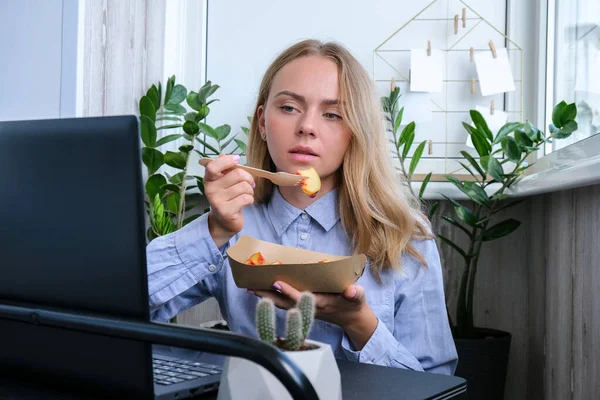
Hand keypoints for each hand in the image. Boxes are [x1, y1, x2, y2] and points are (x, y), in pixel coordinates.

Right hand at [203, 154, 254, 246]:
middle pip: (237, 174)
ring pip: (244, 186)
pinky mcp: (226, 211)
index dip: (227, 161)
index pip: (213, 166)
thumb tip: (223, 155)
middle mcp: (210, 189)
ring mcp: (217, 201)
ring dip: (250, 190)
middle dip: (249, 178)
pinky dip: (250, 199)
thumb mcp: (223, 181)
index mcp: (209, 179)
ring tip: (246, 194)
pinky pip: (246, 198)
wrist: (224, 221)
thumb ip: (224, 168)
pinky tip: (245, 202)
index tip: (237, 159)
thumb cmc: (227, 197)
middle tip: (249, 184)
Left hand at [252, 281, 377, 349]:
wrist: (351, 317)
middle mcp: (308, 307)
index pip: (300, 298)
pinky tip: (262, 290)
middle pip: (284, 302)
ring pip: (281, 303)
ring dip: (266, 297)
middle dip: (268, 295)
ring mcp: (304, 308)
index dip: (288, 291)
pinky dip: (272, 296)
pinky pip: (284, 302)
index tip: (276, 282)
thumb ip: (355, 294)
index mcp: (320, 303)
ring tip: (251, 288)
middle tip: (251, 287)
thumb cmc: (354, 303)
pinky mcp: (302, 307)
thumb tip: (351, 291)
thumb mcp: (357, 298)